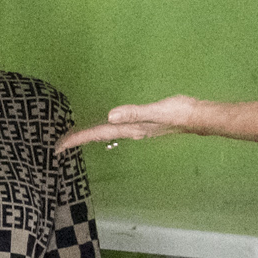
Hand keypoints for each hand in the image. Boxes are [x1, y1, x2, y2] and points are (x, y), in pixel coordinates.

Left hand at [57, 95, 205, 152]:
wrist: (199, 117)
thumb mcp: (156, 112)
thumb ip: (134, 113)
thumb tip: (110, 115)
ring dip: (89, 135)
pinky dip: (103, 129)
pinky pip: (116, 128)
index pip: (97, 134)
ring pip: (105, 134)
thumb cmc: (179, 113)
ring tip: (74, 137)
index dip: (77, 138)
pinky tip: (103, 126)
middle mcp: (130, 132)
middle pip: (98, 136)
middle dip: (78, 139)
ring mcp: (136, 129)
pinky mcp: (142, 124)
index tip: (58, 145)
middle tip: (58, 144)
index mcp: (130, 129)